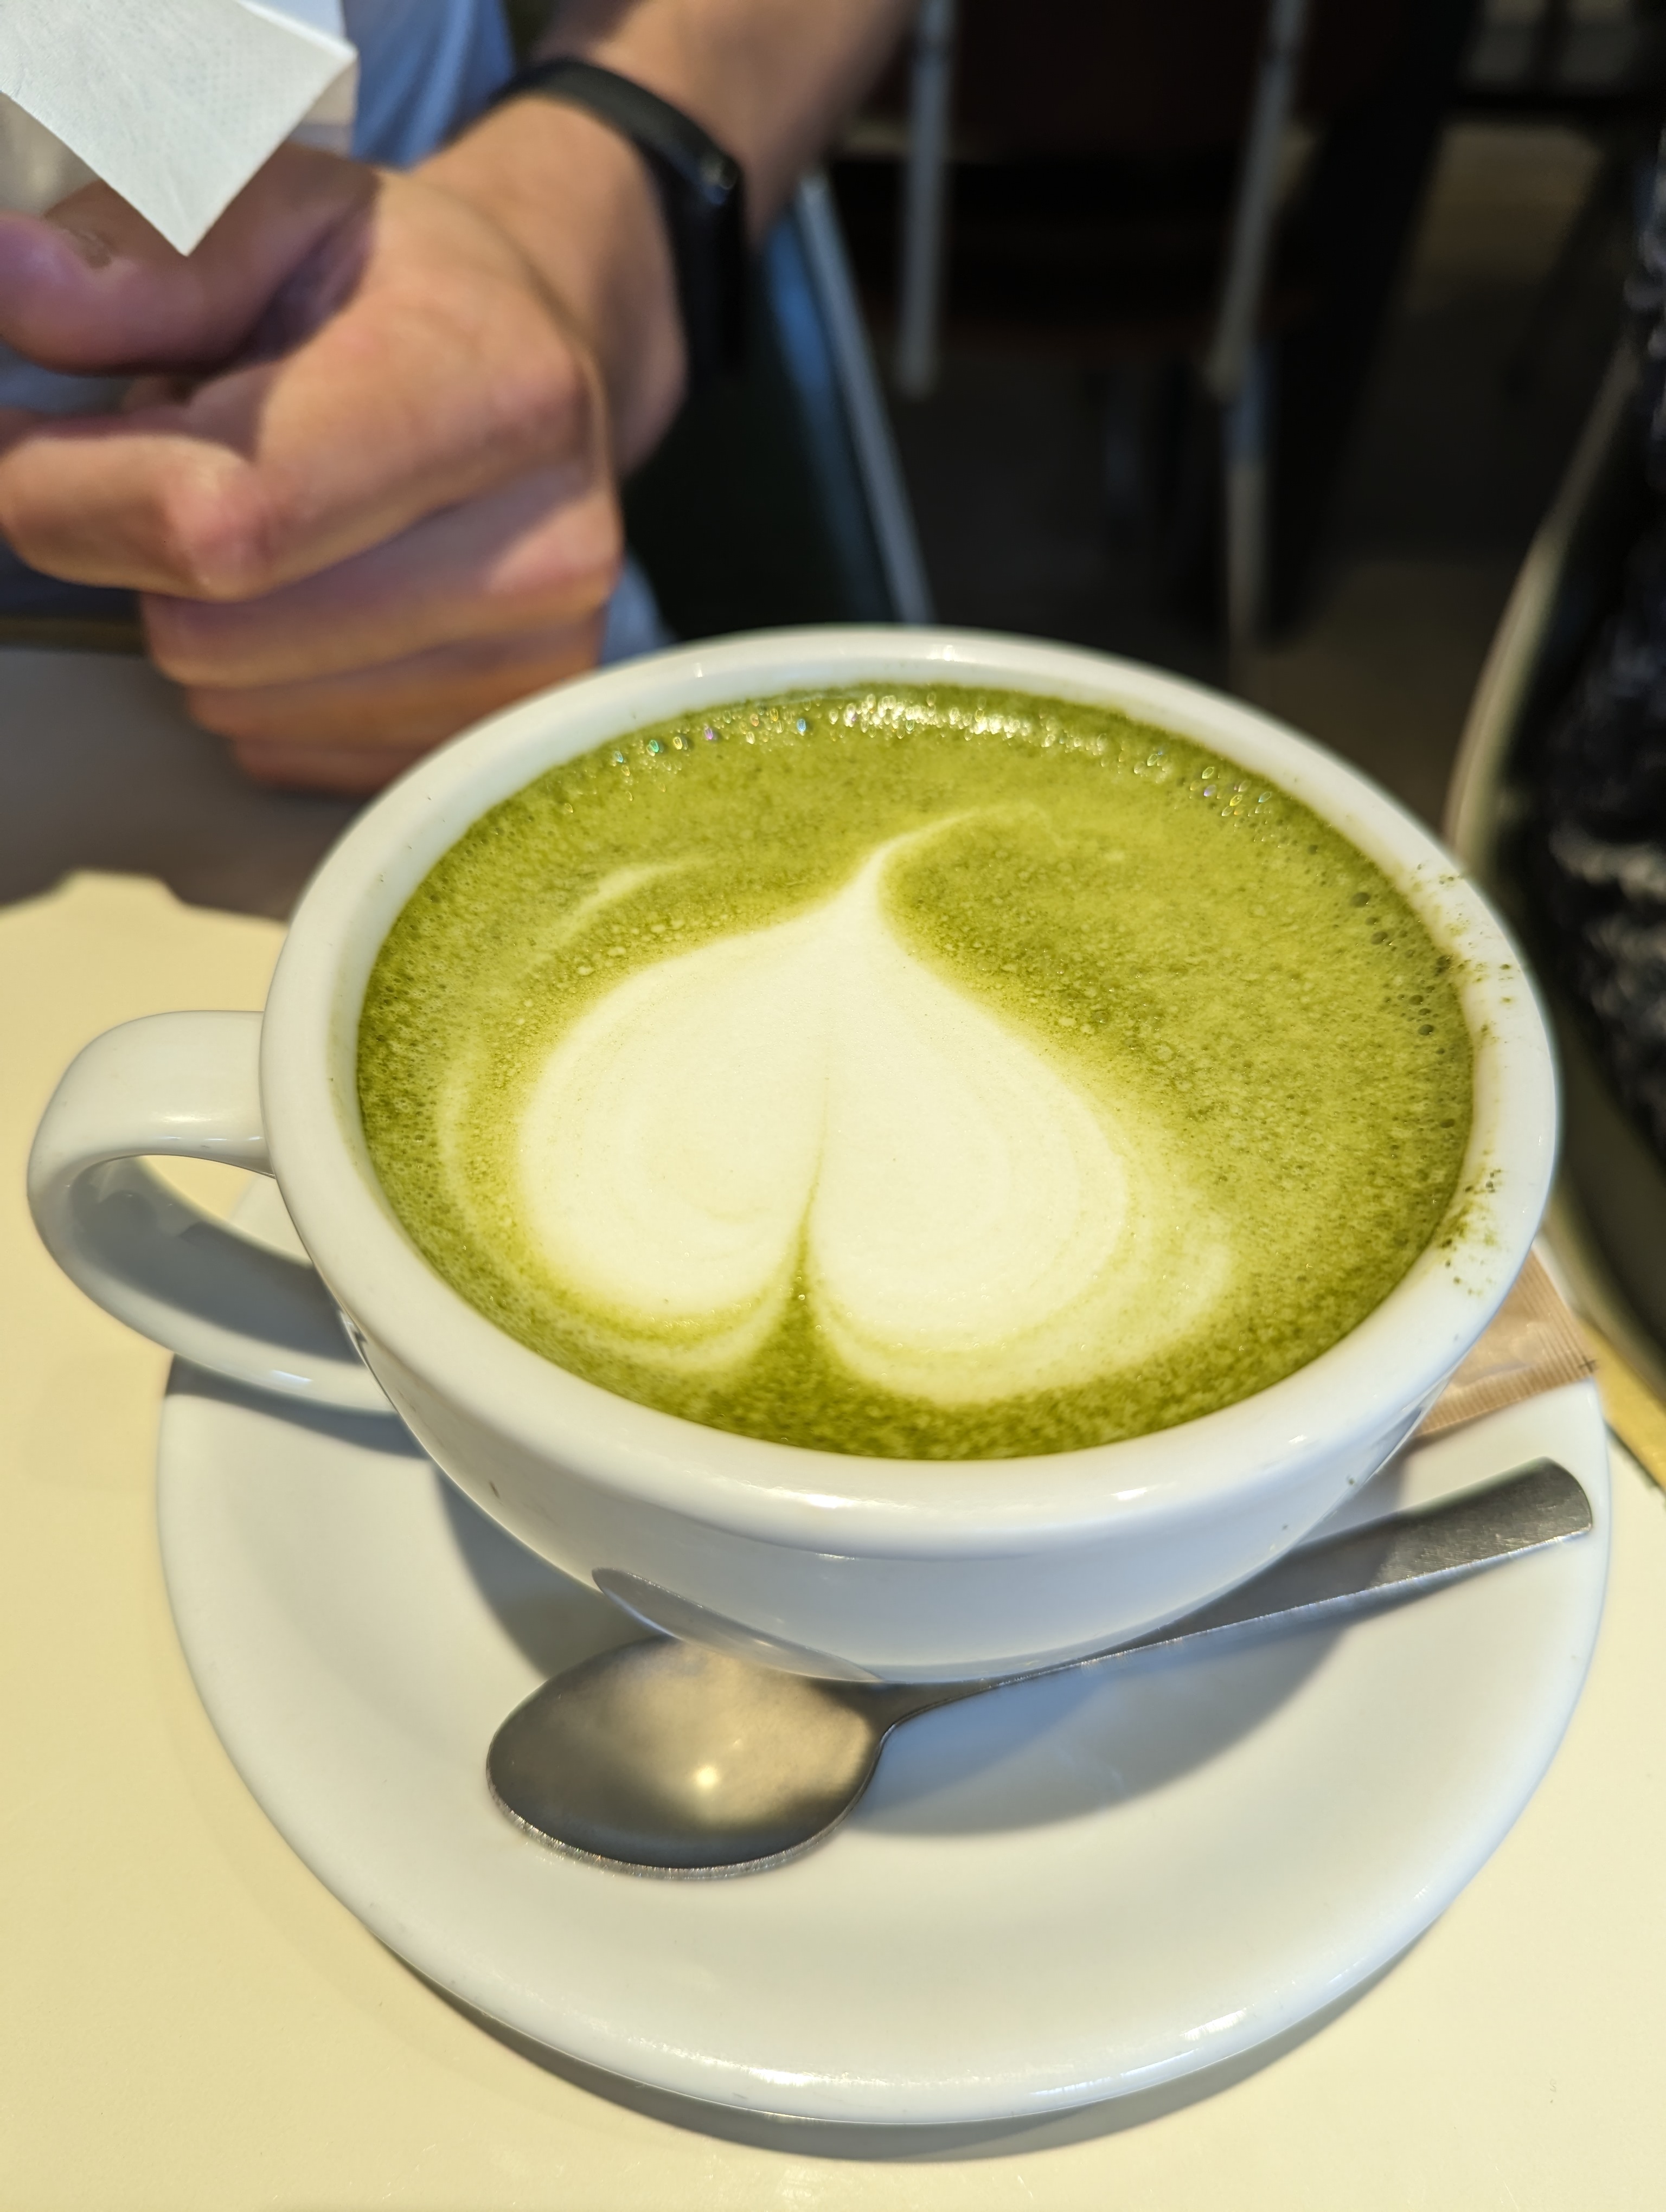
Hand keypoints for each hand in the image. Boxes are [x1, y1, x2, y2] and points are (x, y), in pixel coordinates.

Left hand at [0, 130, 674, 792]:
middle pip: (216, 633)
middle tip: (169, 462)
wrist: (552, 366)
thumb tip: (18, 290)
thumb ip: (149, 255)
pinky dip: (255, 676)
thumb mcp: (282, 204)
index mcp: (496, 393)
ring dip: (199, 615)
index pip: (233, 517)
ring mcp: (532, 667)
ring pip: (235, 702)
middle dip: (135, 552)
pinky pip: (282, 750)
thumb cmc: (407, 286)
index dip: (75, 496)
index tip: (24, 444)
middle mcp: (541, 553)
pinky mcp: (498, 741)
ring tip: (269, 515)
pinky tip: (313, 586)